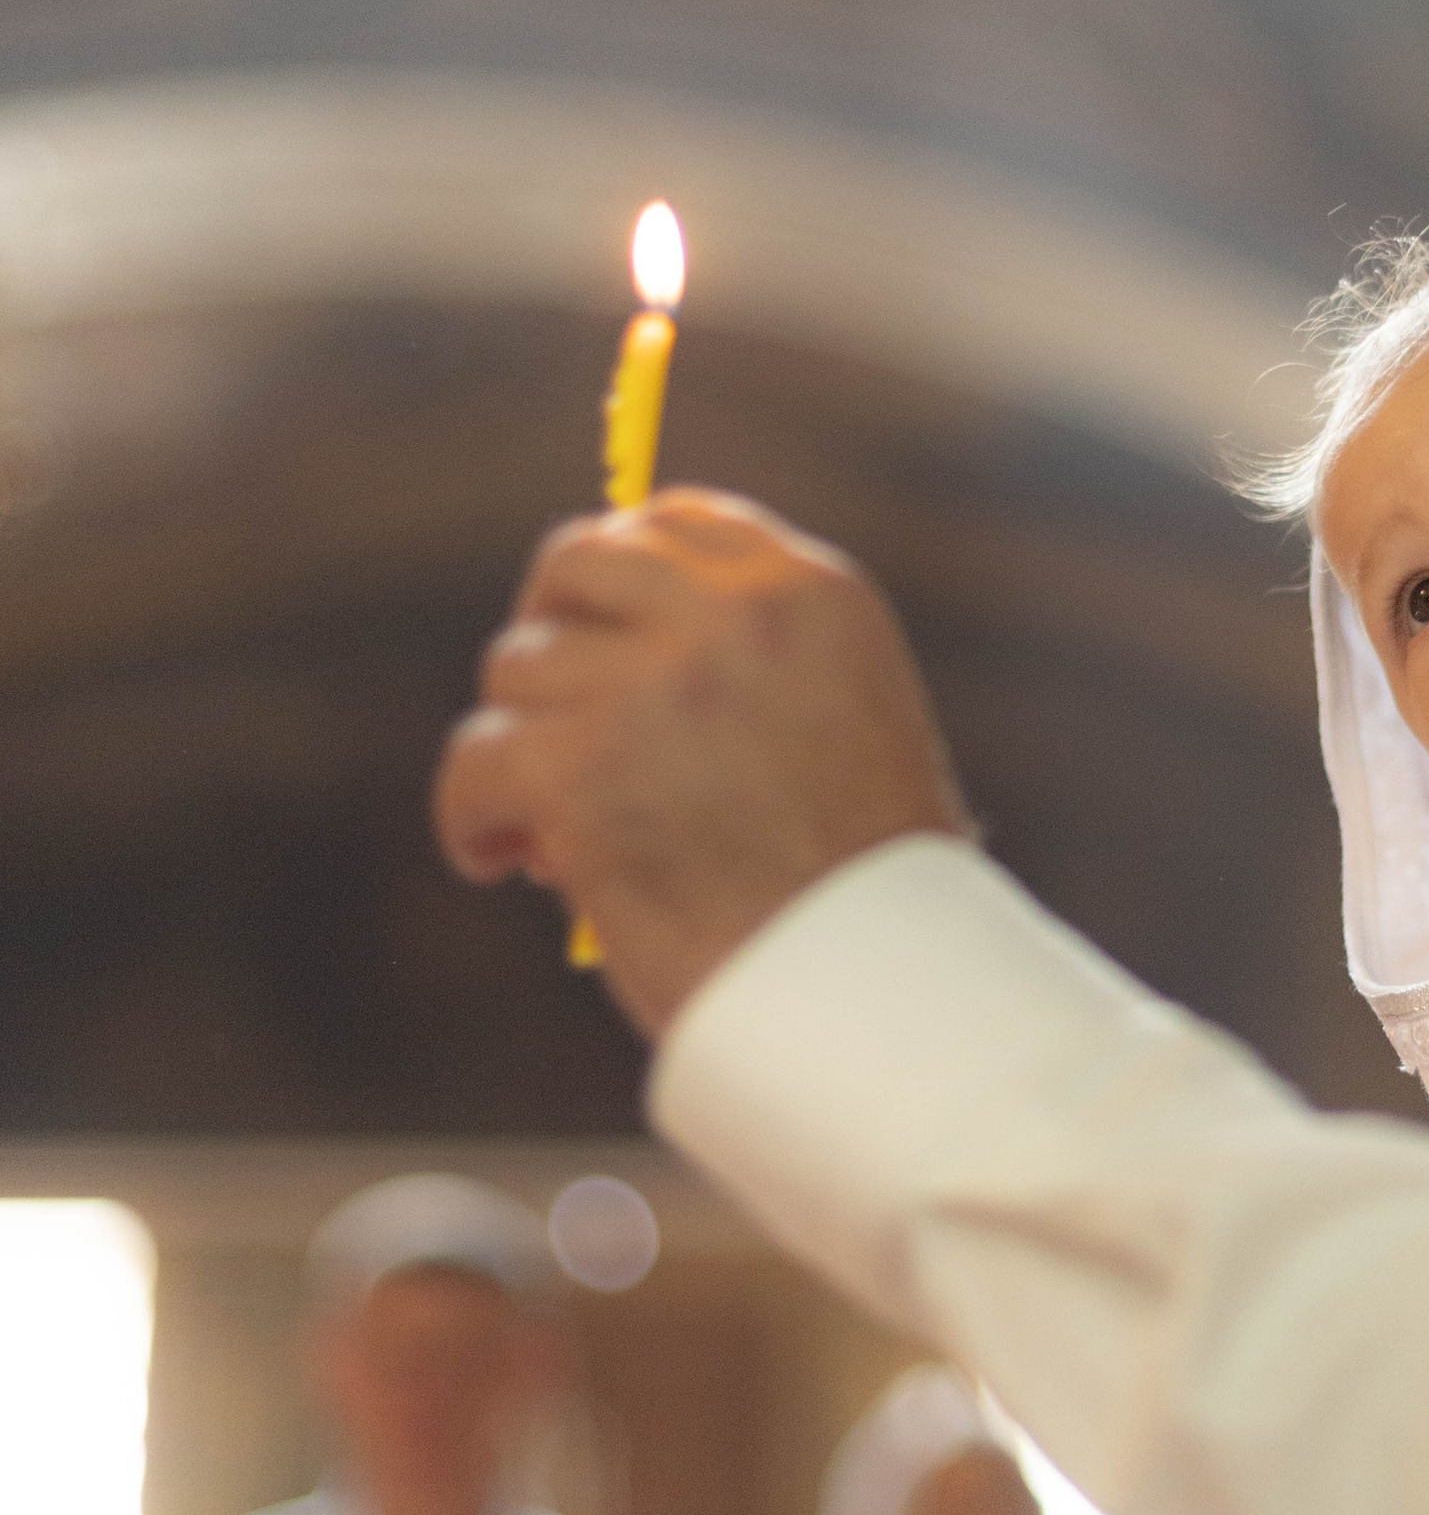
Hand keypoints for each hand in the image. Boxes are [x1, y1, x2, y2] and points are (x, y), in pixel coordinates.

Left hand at [433, 492, 972, 1037]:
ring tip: (549, 830)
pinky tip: (499, 859)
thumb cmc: (856, 893)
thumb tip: (597, 646)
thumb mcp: (841, 725)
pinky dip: (474, 819)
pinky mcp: (579, 772)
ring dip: (521, 747)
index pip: (678, 520)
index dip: (615, 572)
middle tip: (545, 715)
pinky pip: (474, 762)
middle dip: (549, 632)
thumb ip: (747, 663)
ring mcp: (652, 687)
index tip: (590, 628)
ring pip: (517, 672)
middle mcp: (733, 616)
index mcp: (812, 595)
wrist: (868, 994)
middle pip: (577, 563)